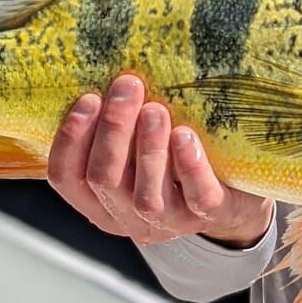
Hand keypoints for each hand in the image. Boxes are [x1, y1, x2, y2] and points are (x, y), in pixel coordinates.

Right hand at [47, 74, 273, 248]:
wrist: (235, 198)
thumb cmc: (175, 165)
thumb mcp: (135, 153)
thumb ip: (117, 130)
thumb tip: (107, 80)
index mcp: (100, 202)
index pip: (67, 179)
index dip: (70, 140)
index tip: (88, 98)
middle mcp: (128, 218)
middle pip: (103, 179)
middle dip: (112, 129)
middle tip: (128, 87)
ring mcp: (169, 222)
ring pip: (145, 195)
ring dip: (147, 147)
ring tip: (156, 110)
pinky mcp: (210, 216)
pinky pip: (197, 197)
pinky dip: (188, 165)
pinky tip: (185, 135)